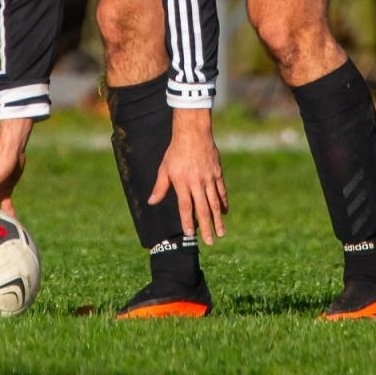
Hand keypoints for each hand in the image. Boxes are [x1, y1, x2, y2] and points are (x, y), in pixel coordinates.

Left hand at [151, 108, 227, 245]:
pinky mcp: (217, 172)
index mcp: (182, 182)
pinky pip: (221, 191)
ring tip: (220, 233)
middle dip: (206, 227)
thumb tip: (151, 202)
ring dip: (218, 219)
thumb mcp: (164, 168)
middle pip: (203, 209)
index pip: (186, 207)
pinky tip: (224, 212)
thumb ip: (160, 187)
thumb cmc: (176, 151)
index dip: (188, 222)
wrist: (193, 132)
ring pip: (215, 203)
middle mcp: (197, 182)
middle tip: (210, 242)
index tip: (190, 235)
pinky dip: (223, 202)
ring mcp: (209, 178)